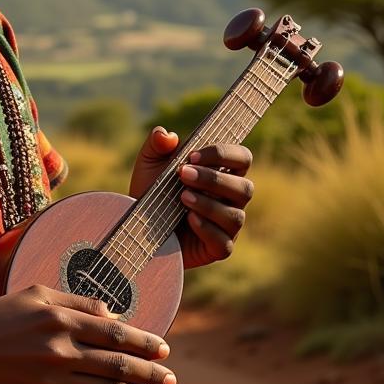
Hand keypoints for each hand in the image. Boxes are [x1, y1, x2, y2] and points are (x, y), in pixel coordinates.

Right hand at [0, 285, 175, 383]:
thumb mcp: (32, 294)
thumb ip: (74, 300)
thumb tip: (111, 312)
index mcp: (59, 318)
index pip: (114, 330)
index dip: (143, 341)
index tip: (164, 348)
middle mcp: (60, 348)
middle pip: (118, 362)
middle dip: (150, 372)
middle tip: (171, 379)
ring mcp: (53, 379)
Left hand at [129, 126, 253, 269]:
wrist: (137, 226)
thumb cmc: (151, 191)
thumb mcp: (148, 164)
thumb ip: (156, 144)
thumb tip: (166, 134)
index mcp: (222, 173)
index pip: (242, 158)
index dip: (223, 154)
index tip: (192, 155)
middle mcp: (231, 199)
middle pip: (245, 188)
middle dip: (213, 179)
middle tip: (183, 174)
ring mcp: (227, 226)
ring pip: (236, 216)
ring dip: (209, 204)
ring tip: (182, 197)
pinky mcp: (218, 248)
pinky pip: (224, 242)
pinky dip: (207, 229)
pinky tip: (188, 219)